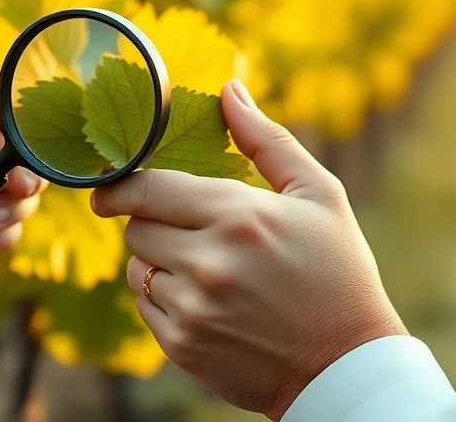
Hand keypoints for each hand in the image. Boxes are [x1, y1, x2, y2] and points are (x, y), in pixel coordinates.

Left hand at [92, 80, 405, 420]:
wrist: (344, 367)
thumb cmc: (337, 272)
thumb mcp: (318, 196)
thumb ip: (267, 140)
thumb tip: (229, 89)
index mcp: (239, 217)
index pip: (148, 188)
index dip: (121, 184)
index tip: (111, 185)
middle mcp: (209, 263)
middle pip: (135, 227)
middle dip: (152, 221)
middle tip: (189, 228)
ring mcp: (192, 309)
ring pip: (136, 268)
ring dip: (157, 261)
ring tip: (207, 268)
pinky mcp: (182, 347)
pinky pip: (144, 307)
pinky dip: (164, 299)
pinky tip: (207, 301)